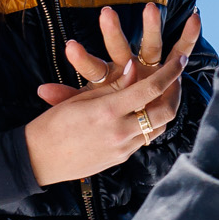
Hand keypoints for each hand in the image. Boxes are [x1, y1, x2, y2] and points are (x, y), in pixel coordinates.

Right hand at [24, 2, 197, 185]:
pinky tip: (146, 112)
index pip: (150, 88)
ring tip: (165, 93)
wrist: (38, 160)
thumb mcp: (81, 98)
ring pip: (159, 127)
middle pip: (165, 112)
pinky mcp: (121, 158)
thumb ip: (112, 85)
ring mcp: (123, 148)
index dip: (170, 72)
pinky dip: (150, 123)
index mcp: (108, 110)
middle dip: (176, 93)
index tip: (181, 59)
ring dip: (166, 109)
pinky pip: (145, 139)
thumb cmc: (53, 123)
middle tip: (177, 78)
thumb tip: (135, 67)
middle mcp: (120, 131)